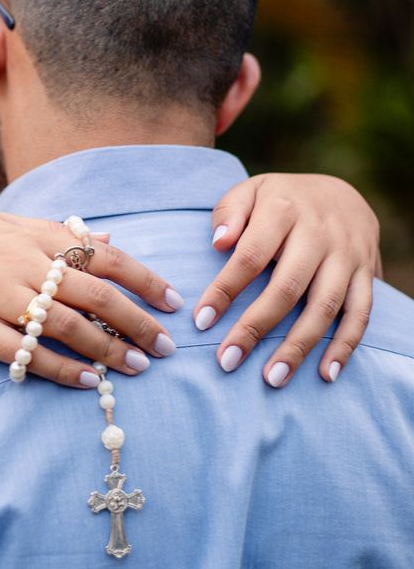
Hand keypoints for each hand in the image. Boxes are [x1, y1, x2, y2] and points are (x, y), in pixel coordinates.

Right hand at [0, 212, 182, 386]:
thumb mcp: (11, 226)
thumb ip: (61, 234)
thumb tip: (111, 242)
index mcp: (35, 236)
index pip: (103, 257)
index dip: (143, 280)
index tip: (172, 303)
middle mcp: (20, 264)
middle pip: (93, 295)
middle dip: (136, 322)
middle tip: (166, 346)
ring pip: (64, 326)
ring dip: (107, 350)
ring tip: (137, 367)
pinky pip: (24, 353)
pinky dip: (59, 368)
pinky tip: (87, 382)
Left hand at [193, 174, 379, 386]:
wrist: (340, 191)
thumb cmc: (279, 199)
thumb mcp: (250, 190)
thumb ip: (229, 212)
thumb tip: (218, 242)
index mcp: (283, 210)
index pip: (249, 256)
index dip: (225, 290)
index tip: (201, 321)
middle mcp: (319, 233)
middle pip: (286, 287)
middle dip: (256, 327)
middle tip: (227, 361)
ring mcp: (346, 255)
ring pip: (325, 306)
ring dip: (299, 345)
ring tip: (272, 377)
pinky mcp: (366, 273)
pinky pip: (361, 313)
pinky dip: (345, 346)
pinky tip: (325, 374)